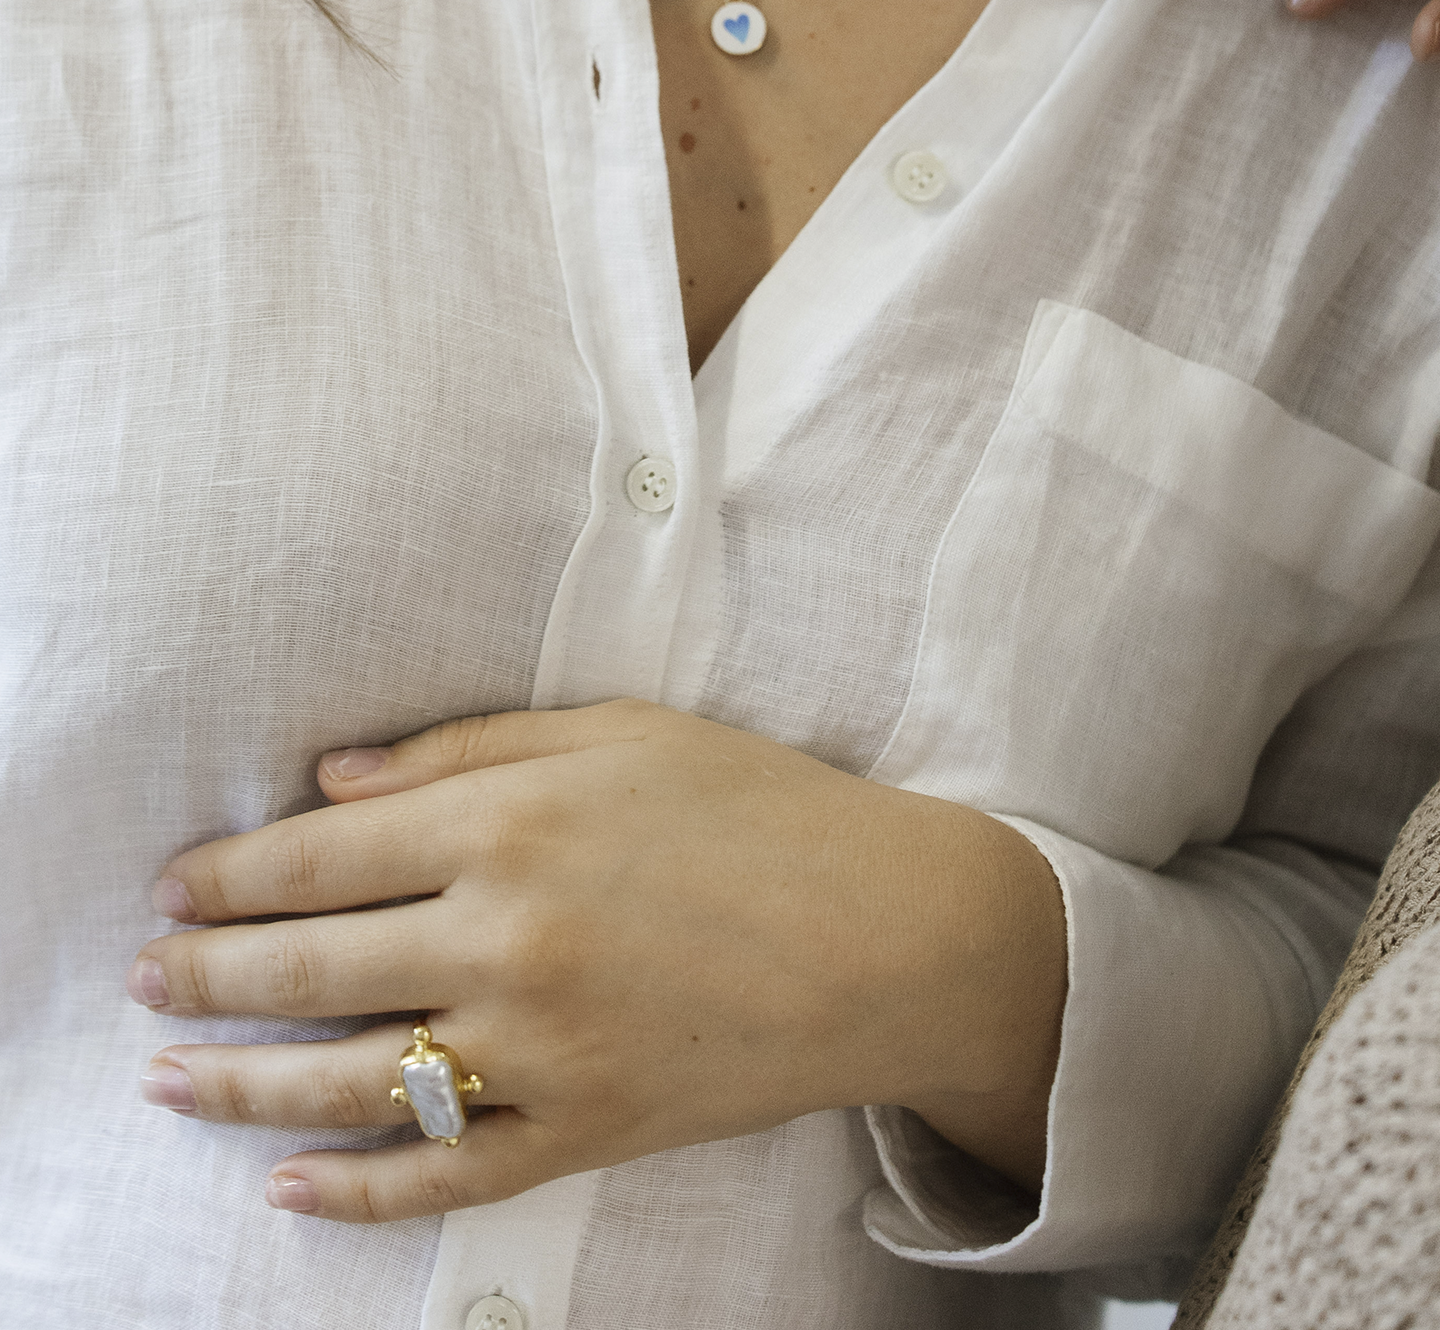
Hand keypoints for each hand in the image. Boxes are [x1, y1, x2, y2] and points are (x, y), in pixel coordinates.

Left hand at [127, 699, 1064, 1222]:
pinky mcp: (585, 1130)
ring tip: (167, 1078)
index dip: (229, 874)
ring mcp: (543, 1051)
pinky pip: (446, 1180)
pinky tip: (291, 1187)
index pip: (320, 857)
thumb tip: (329, 779)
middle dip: (205, 976)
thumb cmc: (756, 807)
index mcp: (512, 825)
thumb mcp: (617, 733)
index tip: (173, 888)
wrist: (886, 933)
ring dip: (241, 1084)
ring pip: (351, 1082)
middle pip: (310, 967)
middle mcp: (508, 941)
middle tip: (143, 981)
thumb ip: (464, 748)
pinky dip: (360, 1195)